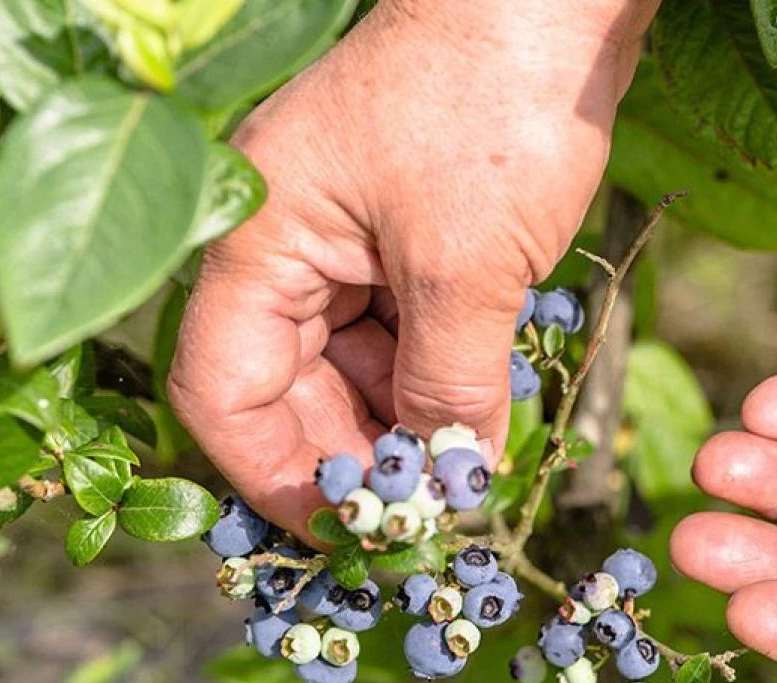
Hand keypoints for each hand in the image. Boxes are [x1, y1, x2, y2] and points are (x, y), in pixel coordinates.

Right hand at [169, 1, 655, 531]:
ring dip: (400, 423)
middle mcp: (289, 244)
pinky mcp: (406, 232)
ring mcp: (348, 236)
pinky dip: (433, 376)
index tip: (345, 535)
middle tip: (420, 519)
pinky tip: (475, 415)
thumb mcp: (467, 267)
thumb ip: (446, 386)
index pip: (224, 392)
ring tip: (458, 474)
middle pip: (289, 388)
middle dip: (353, 457)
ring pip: (350, 364)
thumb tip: (444, 482)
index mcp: (261, 245)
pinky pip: (400, 328)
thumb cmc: (494, 108)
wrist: (551, 1)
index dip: (275, 478)